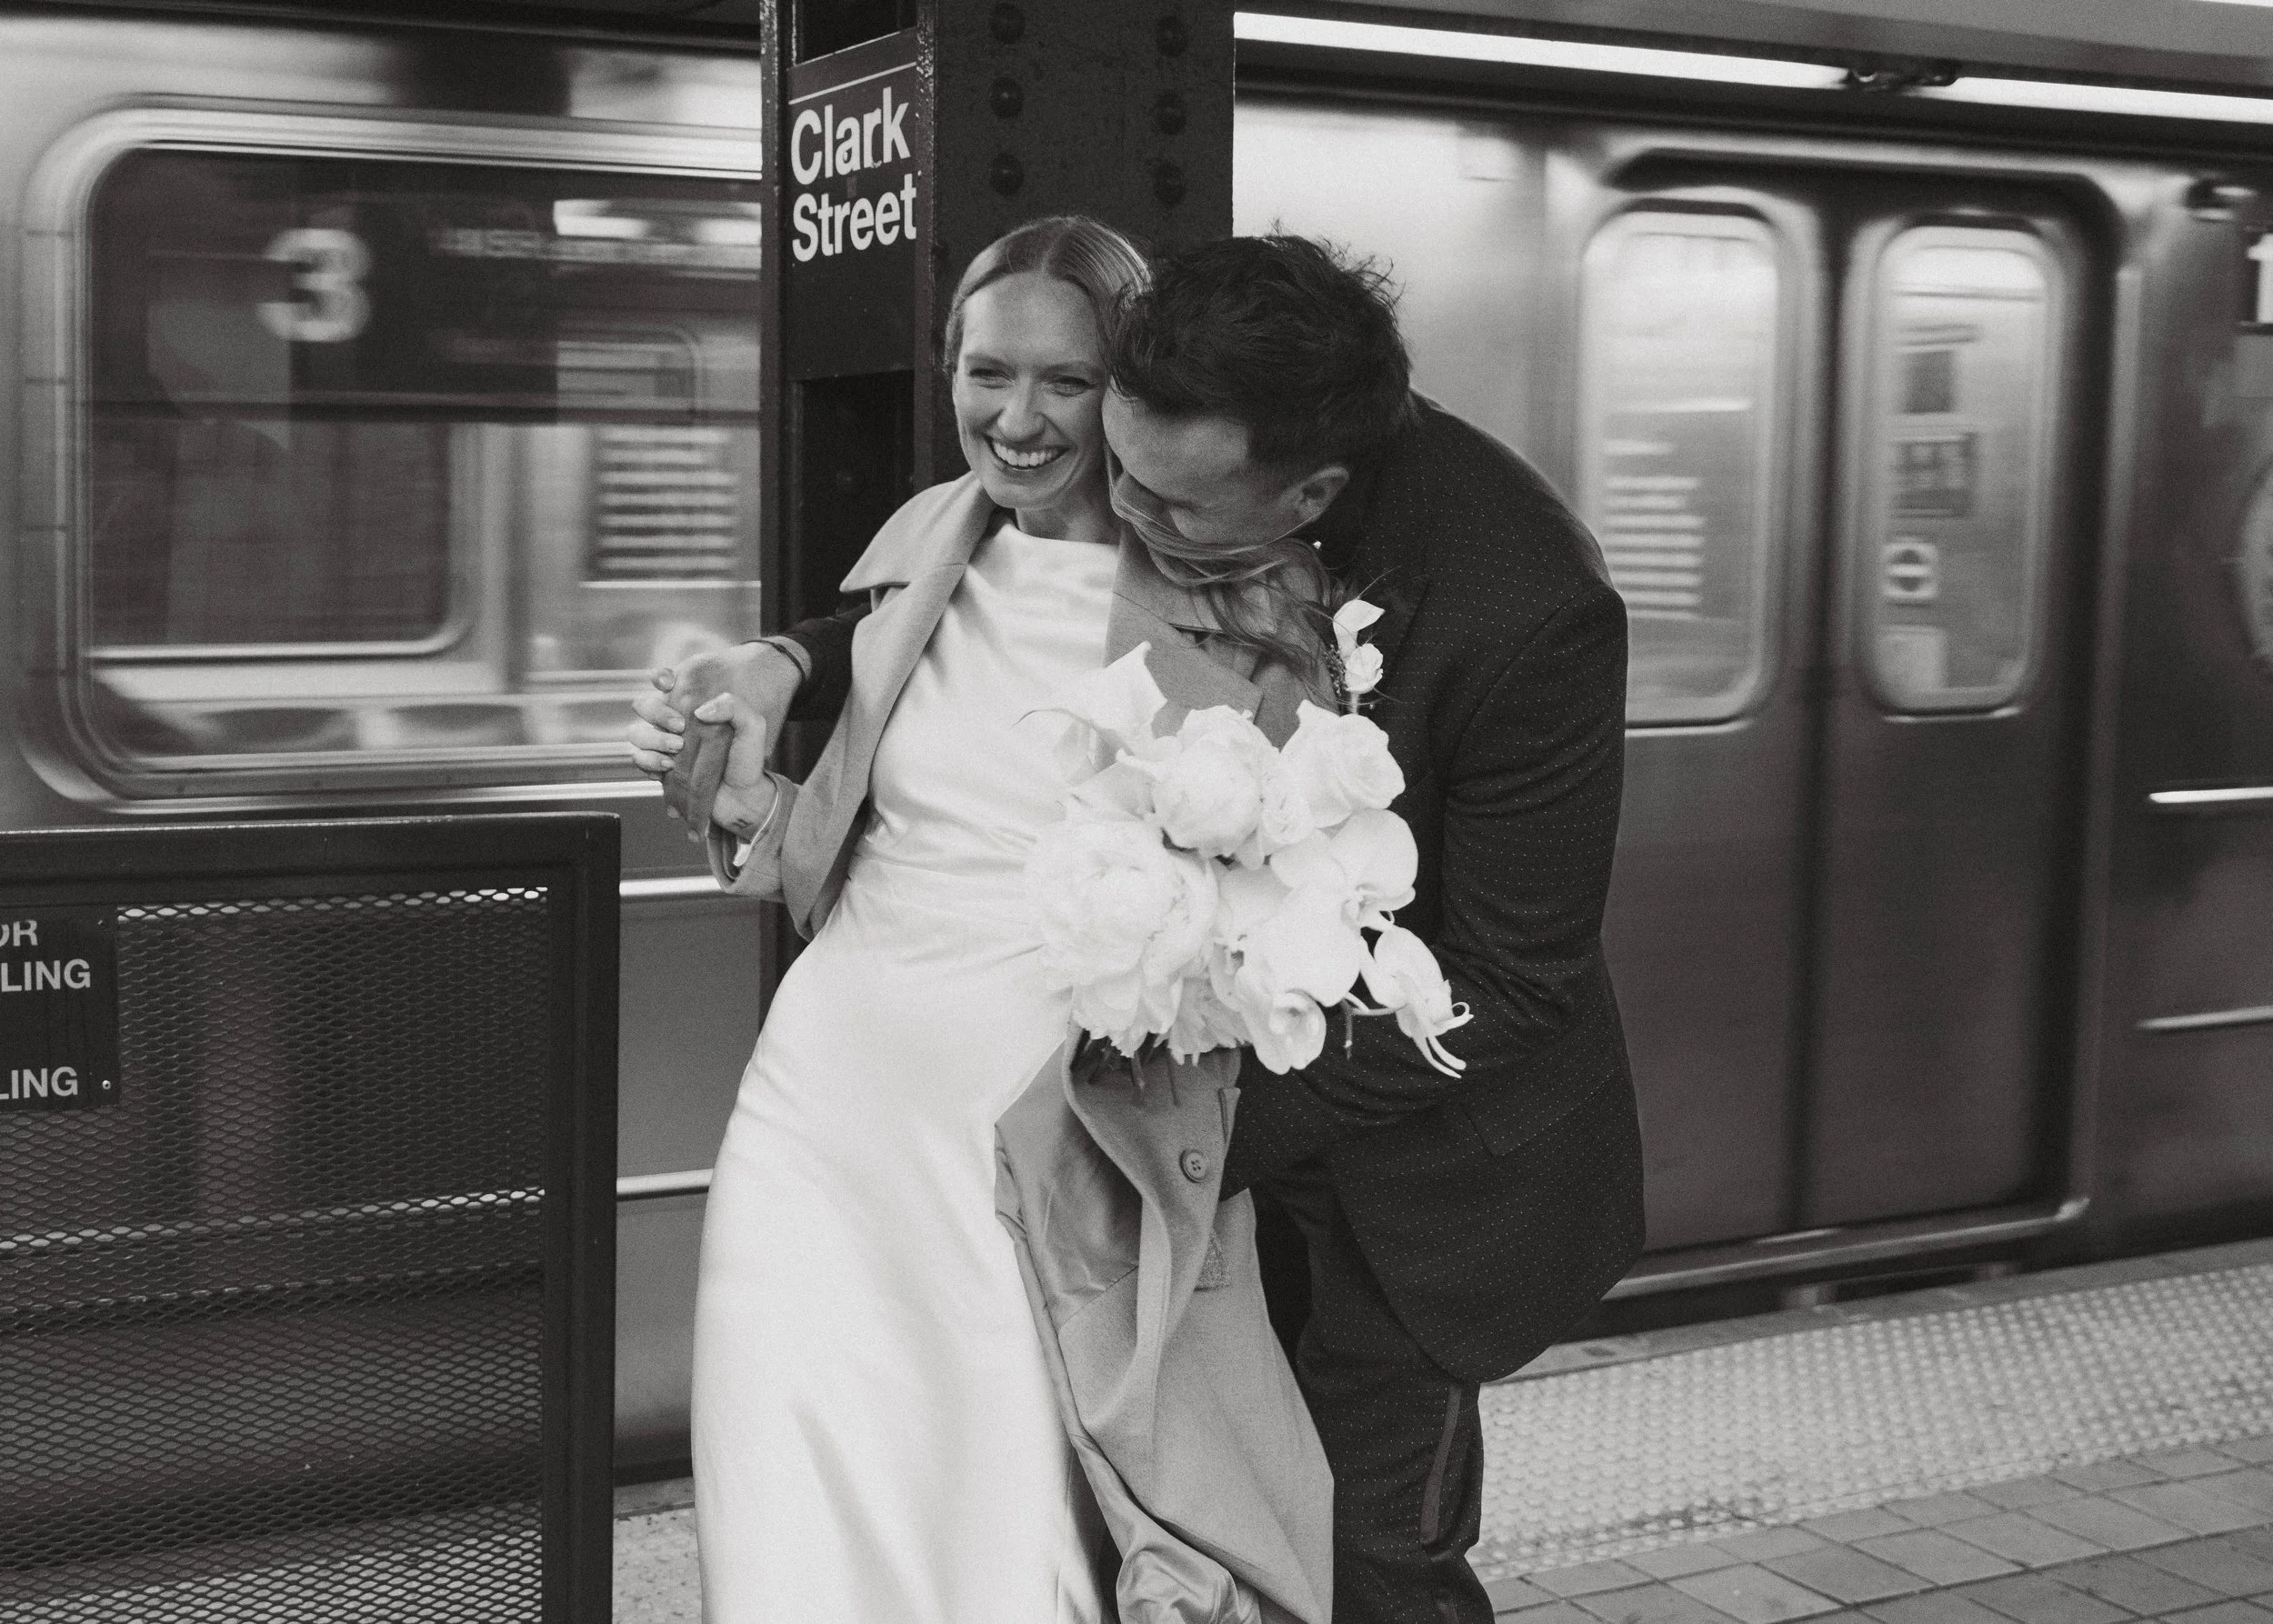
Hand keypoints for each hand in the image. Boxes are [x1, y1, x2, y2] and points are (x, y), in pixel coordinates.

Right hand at [626, 641, 802, 834]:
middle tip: (680, 726)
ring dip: (652, 739)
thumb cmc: (747, 761)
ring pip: (636, 733)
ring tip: (677, 749)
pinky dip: (649, 761)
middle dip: (656, 712)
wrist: (742, 798)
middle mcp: (675, 724)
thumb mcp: (752, 727)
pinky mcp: (658, 768)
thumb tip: (700, 710)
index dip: (660, 678)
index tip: (669, 683)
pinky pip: (638, 759)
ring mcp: (664, 746)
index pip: (667, 682)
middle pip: (643, 706)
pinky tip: (668, 766)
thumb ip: (733, 706)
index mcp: (694, 708)